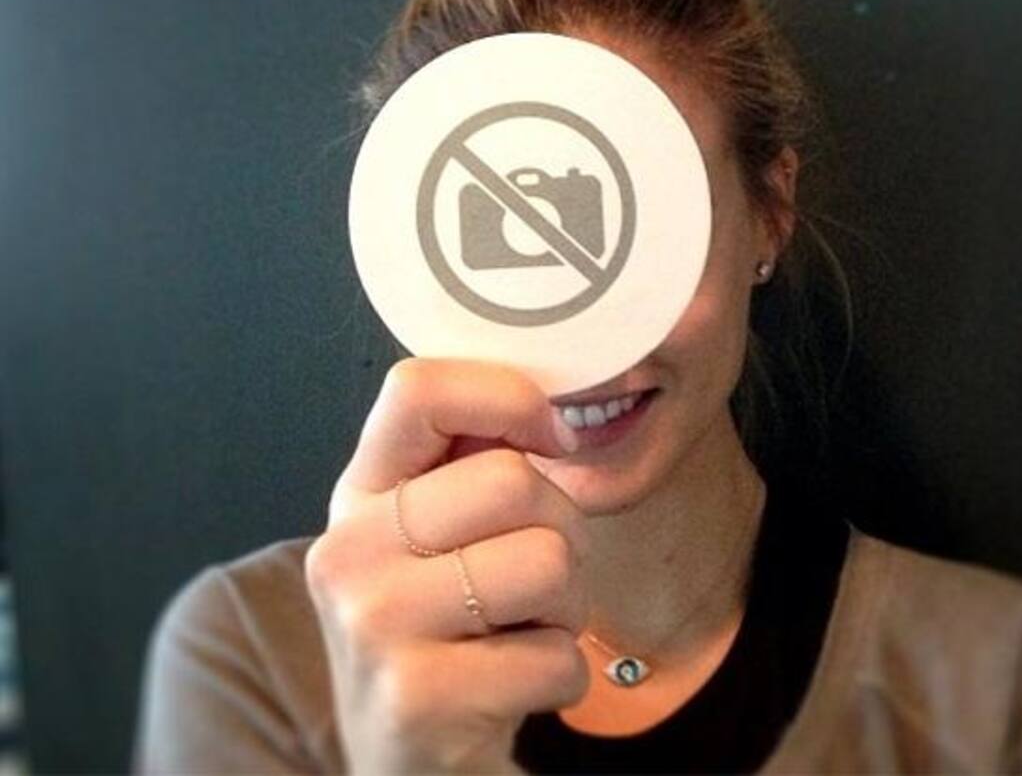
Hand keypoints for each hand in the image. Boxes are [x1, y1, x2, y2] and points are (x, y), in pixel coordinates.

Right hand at [304, 358, 590, 773]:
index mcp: (359, 493)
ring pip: (548, 562)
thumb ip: (474, 462)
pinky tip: (512, 684)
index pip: (419, 389)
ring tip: (520, 628)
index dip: (508, 397)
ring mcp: (373, 624)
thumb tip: (553, 414)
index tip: (551, 438)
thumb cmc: (446, 628)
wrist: (409, 757)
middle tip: (535, 575)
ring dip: (567, 606)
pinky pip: (558, 656)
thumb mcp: (435, 536)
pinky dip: (563, 676)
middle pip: (513, 481)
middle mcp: (347, 551)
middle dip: (562, 528)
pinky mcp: (415, 698)